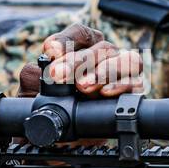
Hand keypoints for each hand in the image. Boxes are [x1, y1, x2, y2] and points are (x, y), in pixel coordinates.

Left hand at [18, 22, 144, 97]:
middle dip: (79, 61)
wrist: (63, 134)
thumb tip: (38, 68)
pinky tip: (104, 93)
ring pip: (125, 59)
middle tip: (59, 75)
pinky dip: (121, 85)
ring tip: (83, 86)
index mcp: (82, 47)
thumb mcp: (35, 91)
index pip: (79, 33)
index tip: (50, 51)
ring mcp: (122, 72)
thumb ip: (33, 76)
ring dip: (104, 70)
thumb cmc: (52, 105)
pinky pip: (135, 82)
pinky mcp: (132, 90)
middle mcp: (105, 55)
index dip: (66, 39)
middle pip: (101, 47)